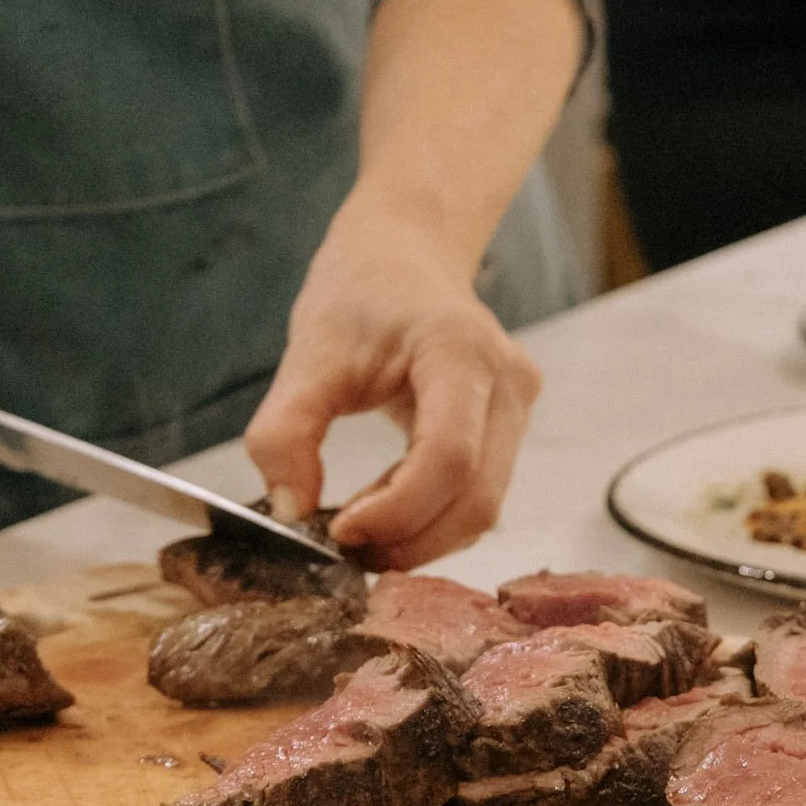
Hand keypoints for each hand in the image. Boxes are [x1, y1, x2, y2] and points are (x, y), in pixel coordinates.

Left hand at [244, 206, 542, 569]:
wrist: (406, 253)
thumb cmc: (361, 290)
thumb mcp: (307, 354)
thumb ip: (286, 433)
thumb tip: (291, 512)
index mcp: (460, 352)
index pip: (449, 458)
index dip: (398, 510)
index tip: (340, 530)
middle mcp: (507, 383)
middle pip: (477, 498)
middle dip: (411, 540)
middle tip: (347, 552)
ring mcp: (519, 407)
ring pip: (485, 507)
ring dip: (422, 535)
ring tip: (361, 528)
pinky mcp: (513, 426)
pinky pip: (481, 494)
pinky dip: (432, 516)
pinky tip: (387, 505)